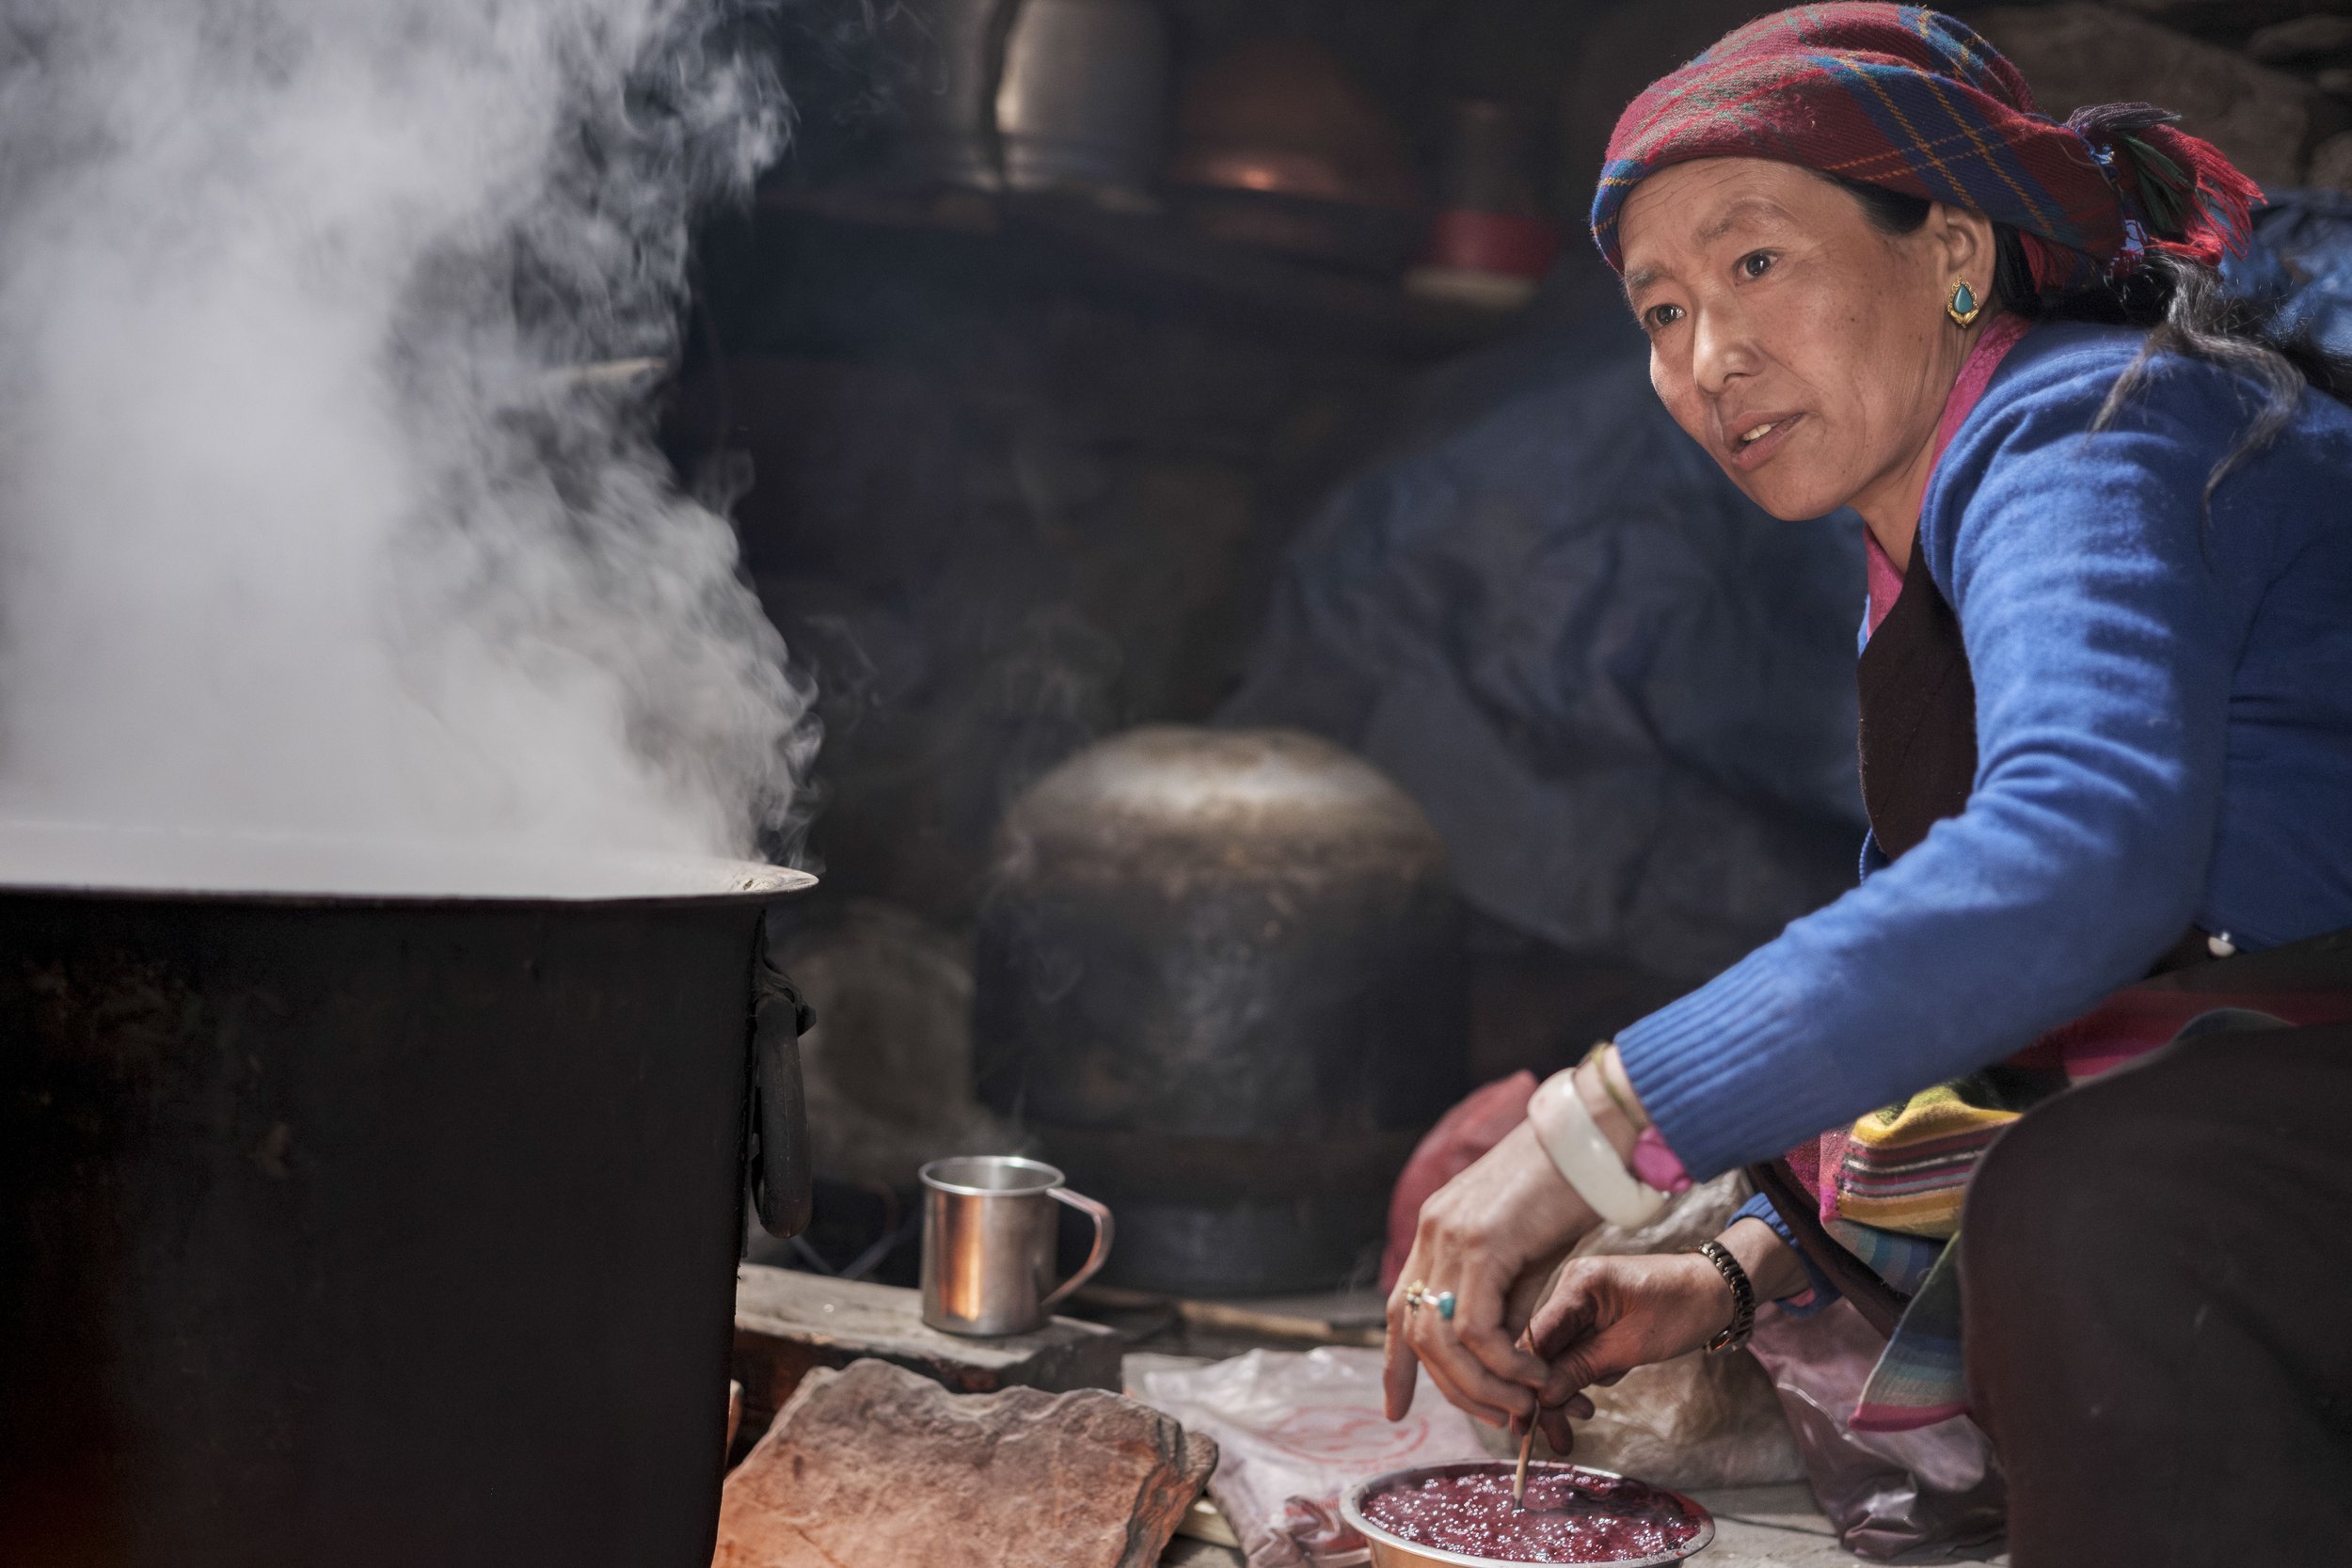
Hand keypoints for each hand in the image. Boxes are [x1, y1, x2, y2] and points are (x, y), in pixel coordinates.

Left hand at [1382, 1120, 1600, 1428]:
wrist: (1587, 1141)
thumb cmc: (1566, 1193)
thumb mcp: (1526, 1256)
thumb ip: (1505, 1303)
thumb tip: (1501, 1360)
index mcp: (1435, 1233)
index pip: (1399, 1308)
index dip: (1395, 1364)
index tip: (1395, 1409)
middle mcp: (1432, 1234)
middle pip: (1417, 1334)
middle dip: (1454, 1389)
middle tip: (1499, 1417)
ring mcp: (1451, 1236)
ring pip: (1443, 1339)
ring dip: (1482, 1385)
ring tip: (1521, 1404)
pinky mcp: (1481, 1243)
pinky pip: (1477, 1328)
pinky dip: (1504, 1364)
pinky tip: (1533, 1374)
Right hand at [1521, 1252, 1733, 1449]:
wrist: (1717, 1289)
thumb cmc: (1682, 1310)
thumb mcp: (1632, 1346)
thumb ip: (1583, 1368)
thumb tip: (1541, 1397)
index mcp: (1578, 1284)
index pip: (1536, 1337)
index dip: (1527, 1381)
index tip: (1525, 1423)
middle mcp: (1571, 1288)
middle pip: (1543, 1349)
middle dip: (1550, 1394)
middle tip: (1561, 1438)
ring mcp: (1581, 1300)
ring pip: (1559, 1353)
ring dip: (1570, 1386)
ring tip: (1587, 1413)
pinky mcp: (1594, 1312)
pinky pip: (1577, 1348)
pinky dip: (1588, 1370)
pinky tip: (1612, 1375)